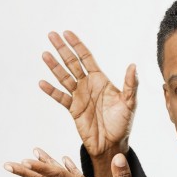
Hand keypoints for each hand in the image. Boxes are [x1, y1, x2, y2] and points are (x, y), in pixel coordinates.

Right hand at [40, 31, 137, 176]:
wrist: (112, 144)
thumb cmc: (123, 123)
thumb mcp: (129, 103)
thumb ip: (130, 85)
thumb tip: (133, 65)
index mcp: (101, 80)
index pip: (86, 58)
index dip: (77, 45)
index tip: (67, 33)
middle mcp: (88, 85)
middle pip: (72, 63)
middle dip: (62, 49)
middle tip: (51, 35)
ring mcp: (79, 96)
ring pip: (63, 77)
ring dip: (54, 66)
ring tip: (45, 54)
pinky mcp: (72, 109)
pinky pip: (60, 97)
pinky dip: (51, 91)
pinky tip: (42, 82)